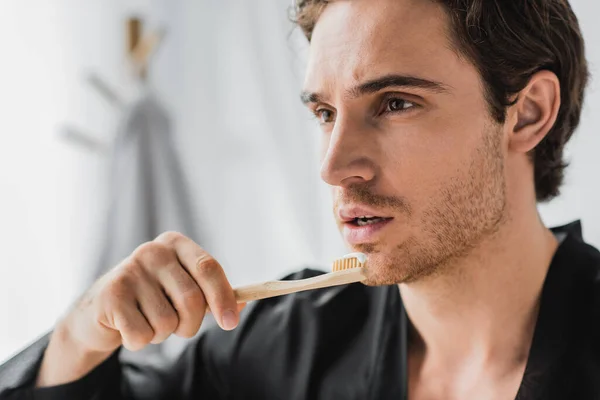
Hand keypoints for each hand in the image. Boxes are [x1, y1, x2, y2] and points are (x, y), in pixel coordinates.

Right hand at [37, 232, 242, 385]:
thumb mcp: (184, 289)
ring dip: (162, 334)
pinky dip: (139, 341)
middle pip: (192, 300)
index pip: (209, 268)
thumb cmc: (152, 298)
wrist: (100, 309)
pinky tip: (128, 326)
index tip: (230, 323)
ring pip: (167, 322)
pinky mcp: (111, 295)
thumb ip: (213, 295)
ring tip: (147, 320)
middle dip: (190, 325)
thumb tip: (243, 304)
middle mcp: (152, 251)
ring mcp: (129, 270)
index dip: (223, 298)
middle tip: (179, 328)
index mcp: (176, 244)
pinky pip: (142, 335)